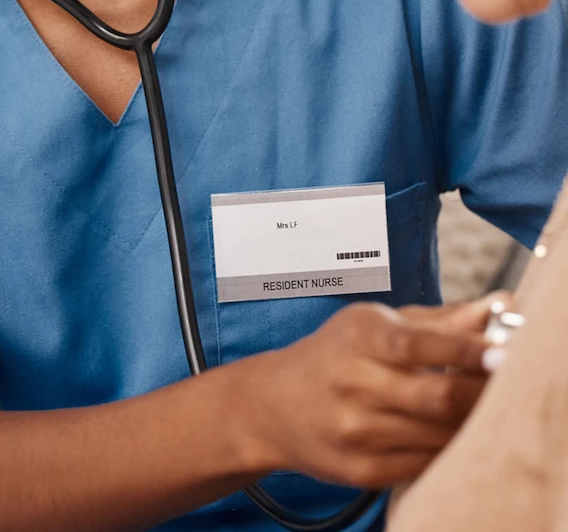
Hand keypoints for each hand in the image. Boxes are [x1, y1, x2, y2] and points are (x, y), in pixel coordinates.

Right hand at [240, 296, 499, 488]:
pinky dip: (444, 450)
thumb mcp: (375, 323)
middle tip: (502, 385)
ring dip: (467, 423)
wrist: (275, 405)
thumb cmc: (334, 354)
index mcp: (359, 337)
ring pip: (438, 435)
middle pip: (439, 397)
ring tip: (472, 407)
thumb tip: (497, 307)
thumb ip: (438, 321)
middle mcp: (353, 383)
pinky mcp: (361, 469)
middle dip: (480, 392)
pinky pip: (424, 465)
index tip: (501, 352)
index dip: (469, 350)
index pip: (420, 344)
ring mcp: (356, 430)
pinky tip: (444, 433)